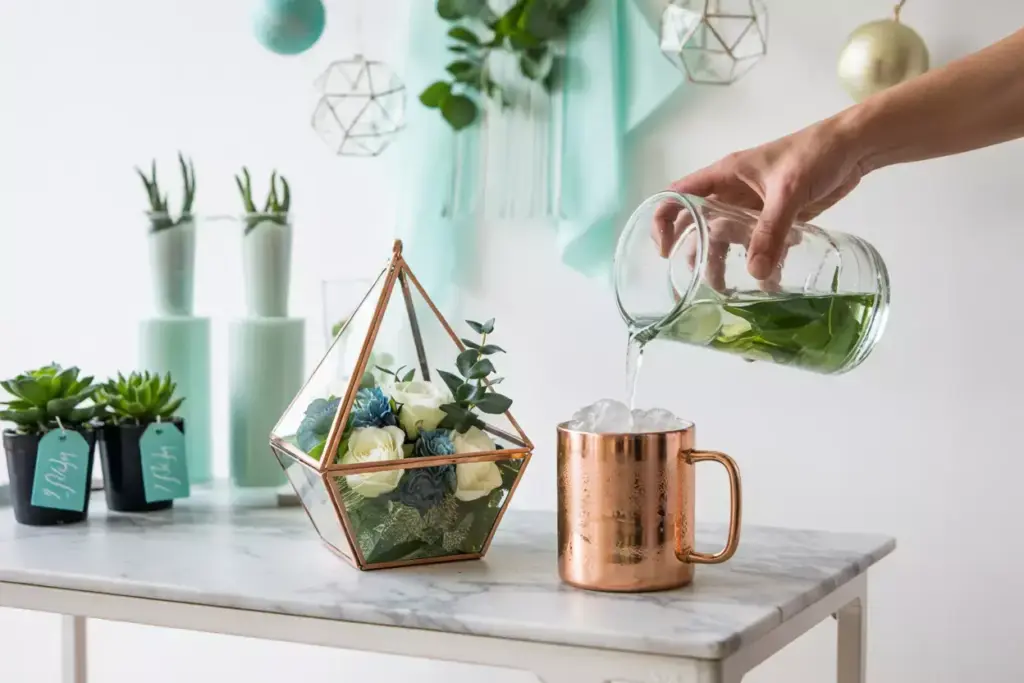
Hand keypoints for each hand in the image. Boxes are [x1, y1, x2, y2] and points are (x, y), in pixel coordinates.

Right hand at [653, 118, 865, 279]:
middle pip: (699, 224)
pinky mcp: (774, 218)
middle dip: (693, 253)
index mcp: (725, 175)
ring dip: (724, 262)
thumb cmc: (815, 154)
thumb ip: (771, 230)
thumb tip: (756, 273)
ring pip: (727, 238)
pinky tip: (768, 282)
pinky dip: (759, 262)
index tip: (665, 252)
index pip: (678, 196)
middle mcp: (732, 192)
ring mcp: (753, 206)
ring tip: (727, 290)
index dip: (663, 222)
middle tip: (694, 284)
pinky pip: (757, 244)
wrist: (854, 147)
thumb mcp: (789, 191)